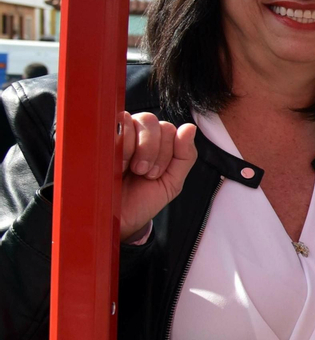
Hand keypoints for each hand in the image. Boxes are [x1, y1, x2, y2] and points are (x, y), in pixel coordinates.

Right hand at [118, 112, 198, 241]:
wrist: (115, 219)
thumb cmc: (142, 199)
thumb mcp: (171, 181)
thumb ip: (185, 156)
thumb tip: (190, 127)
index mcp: (155, 142)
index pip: (167, 128)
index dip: (166, 151)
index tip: (154, 175)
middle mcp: (135, 133)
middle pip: (151, 121)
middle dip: (152, 151)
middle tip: (142, 172)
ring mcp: (116, 133)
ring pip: (136, 120)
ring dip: (138, 148)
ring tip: (129, 169)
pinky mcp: (100, 137)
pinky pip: (118, 124)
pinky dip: (123, 144)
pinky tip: (117, 163)